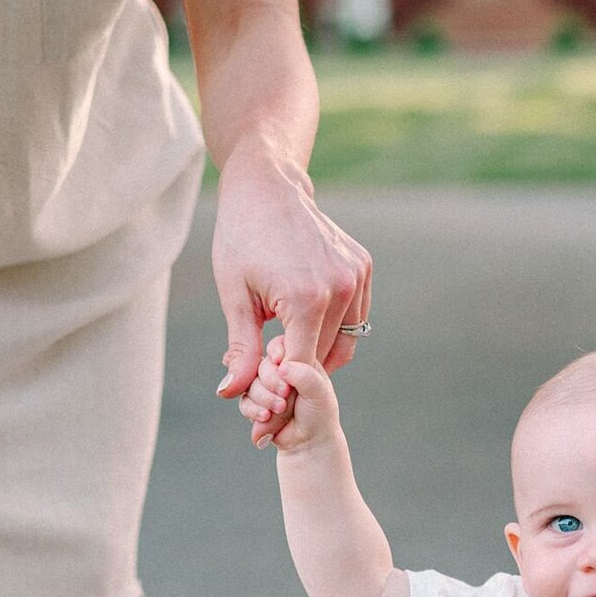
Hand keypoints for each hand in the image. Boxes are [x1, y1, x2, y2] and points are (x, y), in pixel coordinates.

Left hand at [212, 149, 369, 436]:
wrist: (267, 187)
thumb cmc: (242, 239)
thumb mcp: (235, 296)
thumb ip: (241, 348)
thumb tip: (231, 393)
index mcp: (306, 298)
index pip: (302, 368)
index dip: (283, 392)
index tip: (265, 409)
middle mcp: (341, 287)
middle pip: (325, 357)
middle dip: (298, 375)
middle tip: (270, 378)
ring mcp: (357, 275)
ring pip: (344, 341)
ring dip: (317, 353)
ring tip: (284, 346)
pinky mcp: (363, 266)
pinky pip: (353, 317)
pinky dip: (332, 329)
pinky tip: (303, 322)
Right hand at [239, 337, 343, 453]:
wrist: (308, 442)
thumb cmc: (319, 413)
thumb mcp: (319, 392)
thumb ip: (304, 376)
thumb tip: (282, 367)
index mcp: (298, 359)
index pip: (280, 345)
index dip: (278, 353)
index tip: (280, 362)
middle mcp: (280, 370)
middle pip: (262, 364)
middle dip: (271, 381)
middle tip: (285, 395)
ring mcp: (265, 385)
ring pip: (250, 383)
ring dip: (263, 398)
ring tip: (280, 409)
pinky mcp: (254, 401)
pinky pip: (244, 400)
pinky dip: (253, 410)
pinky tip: (265, 417)